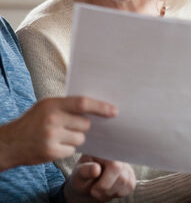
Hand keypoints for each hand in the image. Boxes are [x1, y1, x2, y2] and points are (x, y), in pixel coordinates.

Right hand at [0, 96, 116, 170]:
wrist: (10, 142)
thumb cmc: (33, 120)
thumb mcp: (47, 105)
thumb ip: (67, 104)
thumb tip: (96, 106)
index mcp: (53, 104)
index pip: (82, 103)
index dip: (100, 107)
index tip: (114, 111)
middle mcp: (53, 119)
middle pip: (85, 124)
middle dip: (83, 126)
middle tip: (71, 125)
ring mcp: (51, 137)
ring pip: (80, 138)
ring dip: (75, 138)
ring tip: (60, 135)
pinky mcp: (51, 152)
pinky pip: (72, 150)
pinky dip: (67, 149)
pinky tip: (55, 144)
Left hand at [64, 155, 135, 201]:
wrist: (87, 185)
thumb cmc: (82, 177)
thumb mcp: (78, 174)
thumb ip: (85, 171)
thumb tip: (96, 169)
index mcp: (104, 149)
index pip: (114, 165)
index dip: (105, 181)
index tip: (93, 190)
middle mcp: (118, 154)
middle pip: (122, 176)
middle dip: (106, 189)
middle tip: (94, 191)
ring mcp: (125, 164)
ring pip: (127, 182)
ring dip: (111, 192)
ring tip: (100, 190)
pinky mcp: (130, 174)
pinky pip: (130, 186)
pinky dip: (118, 193)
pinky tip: (109, 189)